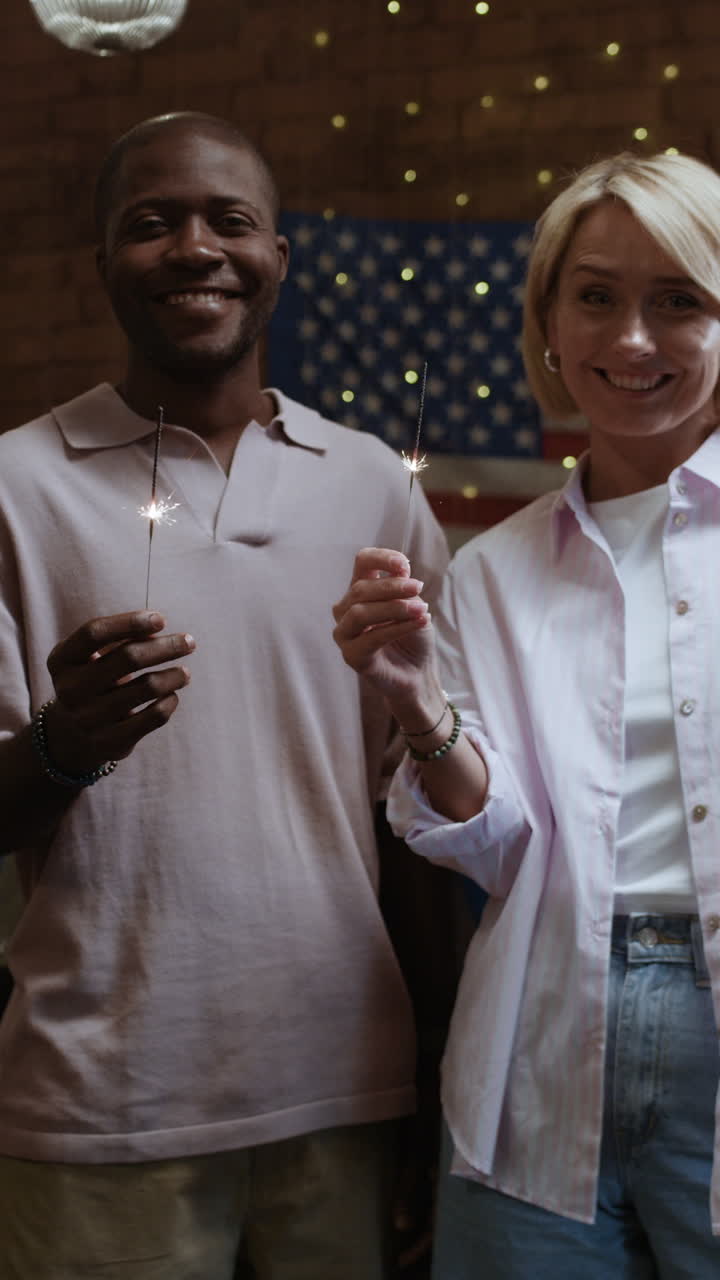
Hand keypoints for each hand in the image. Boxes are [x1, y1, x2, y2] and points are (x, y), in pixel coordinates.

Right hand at [44, 611, 194, 771]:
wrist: (72, 735)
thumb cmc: (93, 681)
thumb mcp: (93, 658)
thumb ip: (120, 640)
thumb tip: (157, 631)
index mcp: (61, 660)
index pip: (94, 633)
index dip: (129, 622)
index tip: (161, 619)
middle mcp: (70, 690)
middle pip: (128, 657)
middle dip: (166, 646)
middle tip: (189, 642)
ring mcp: (88, 719)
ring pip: (147, 687)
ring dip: (174, 675)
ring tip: (184, 673)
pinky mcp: (109, 742)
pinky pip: (154, 716)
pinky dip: (170, 702)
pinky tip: (172, 695)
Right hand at [332, 548, 437, 707]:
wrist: (418, 672)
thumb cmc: (413, 636)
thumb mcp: (414, 605)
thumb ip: (404, 589)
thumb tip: (400, 572)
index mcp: (360, 590)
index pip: (362, 562)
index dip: (381, 558)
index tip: (405, 565)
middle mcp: (346, 609)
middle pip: (361, 588)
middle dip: (393, 586)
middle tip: (419, 588)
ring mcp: (345, 633)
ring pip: (360, 612)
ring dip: (394, 608)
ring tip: (422, 610)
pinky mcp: (351, 656)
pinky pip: (370, 638)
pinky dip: (397, 628)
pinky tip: (419, 623)